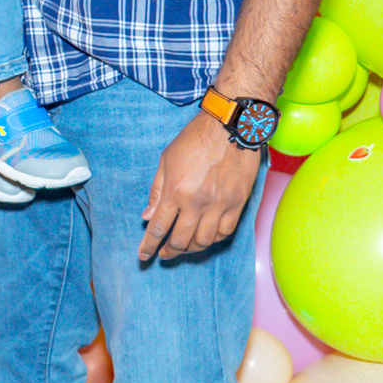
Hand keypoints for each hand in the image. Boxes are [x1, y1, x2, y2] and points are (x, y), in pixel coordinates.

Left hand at [140, 115, 262, 263]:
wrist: (230, 126)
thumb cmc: (195, 139)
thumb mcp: (166, 160)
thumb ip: (156, 191)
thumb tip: (147, 216)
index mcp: (175, 191)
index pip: (158, 227)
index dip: (148, 245)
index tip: (144, 255)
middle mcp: (197, 202)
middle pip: (181, 240)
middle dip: (169, 251)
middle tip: (164, 254)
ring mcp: (220, 205)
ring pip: (204, 241)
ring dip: (191, 248)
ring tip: (184, 247)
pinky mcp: (238, 203)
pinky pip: (225, 232)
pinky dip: (214, 239)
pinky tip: (206, 238)